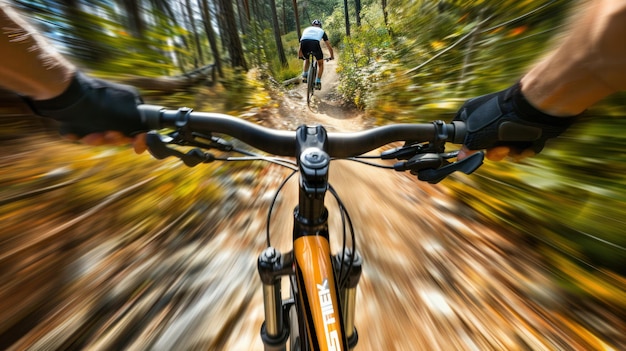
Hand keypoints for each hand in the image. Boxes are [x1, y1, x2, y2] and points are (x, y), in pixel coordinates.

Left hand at [25, 71, 149, 151]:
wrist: (62, 92)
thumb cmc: (98, 105)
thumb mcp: (127, 118)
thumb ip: (141, 129)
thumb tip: (146, 138)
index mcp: (132, 102)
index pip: (140, 127)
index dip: (138, 139)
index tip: (136, 148)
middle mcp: (117, 104)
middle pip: (120, 133)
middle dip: (112, 139)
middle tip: (105, 135)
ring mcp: (98, 108)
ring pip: (101, 133)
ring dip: (95, 139)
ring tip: (86, 136)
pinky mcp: (80, 111)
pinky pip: (84, 129)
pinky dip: (79, 132)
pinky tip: (73, 132)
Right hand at [453, 82, 577, 160]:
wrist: (534, 109)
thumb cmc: (501, 119)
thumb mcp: (477, 136)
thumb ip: (468, 148)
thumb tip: (460, 157)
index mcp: (472, 113)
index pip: (462, 132)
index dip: (467, 145)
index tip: (473, 153)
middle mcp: (488, 118)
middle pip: (485, 144)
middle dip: (494, 151)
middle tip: (501, 149)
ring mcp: (506, 123)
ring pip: (503, 146)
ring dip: (510, 151)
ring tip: (514, 146)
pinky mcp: (522, 128)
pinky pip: (518, 145)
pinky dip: (523, 148)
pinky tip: (527, 145)